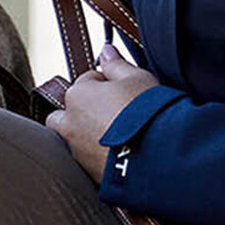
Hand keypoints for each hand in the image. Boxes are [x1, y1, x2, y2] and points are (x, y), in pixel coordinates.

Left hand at [45, 41, 158, 181]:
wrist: (158, 156)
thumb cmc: (148, 112)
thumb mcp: (138, 78)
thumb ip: (117, 64)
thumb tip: (105, 51)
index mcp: (78, 95)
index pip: (86, 81)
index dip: (107, 85)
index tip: (124, 92)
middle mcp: (70, 123)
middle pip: (66, 112)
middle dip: (82, 111)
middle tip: (111, 114)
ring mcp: (76, 150)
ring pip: (72, 138)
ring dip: (85, 135)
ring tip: (114, 136)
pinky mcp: (86, 173)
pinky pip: (85, 159)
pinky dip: (95, 156)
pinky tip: (117, 154)